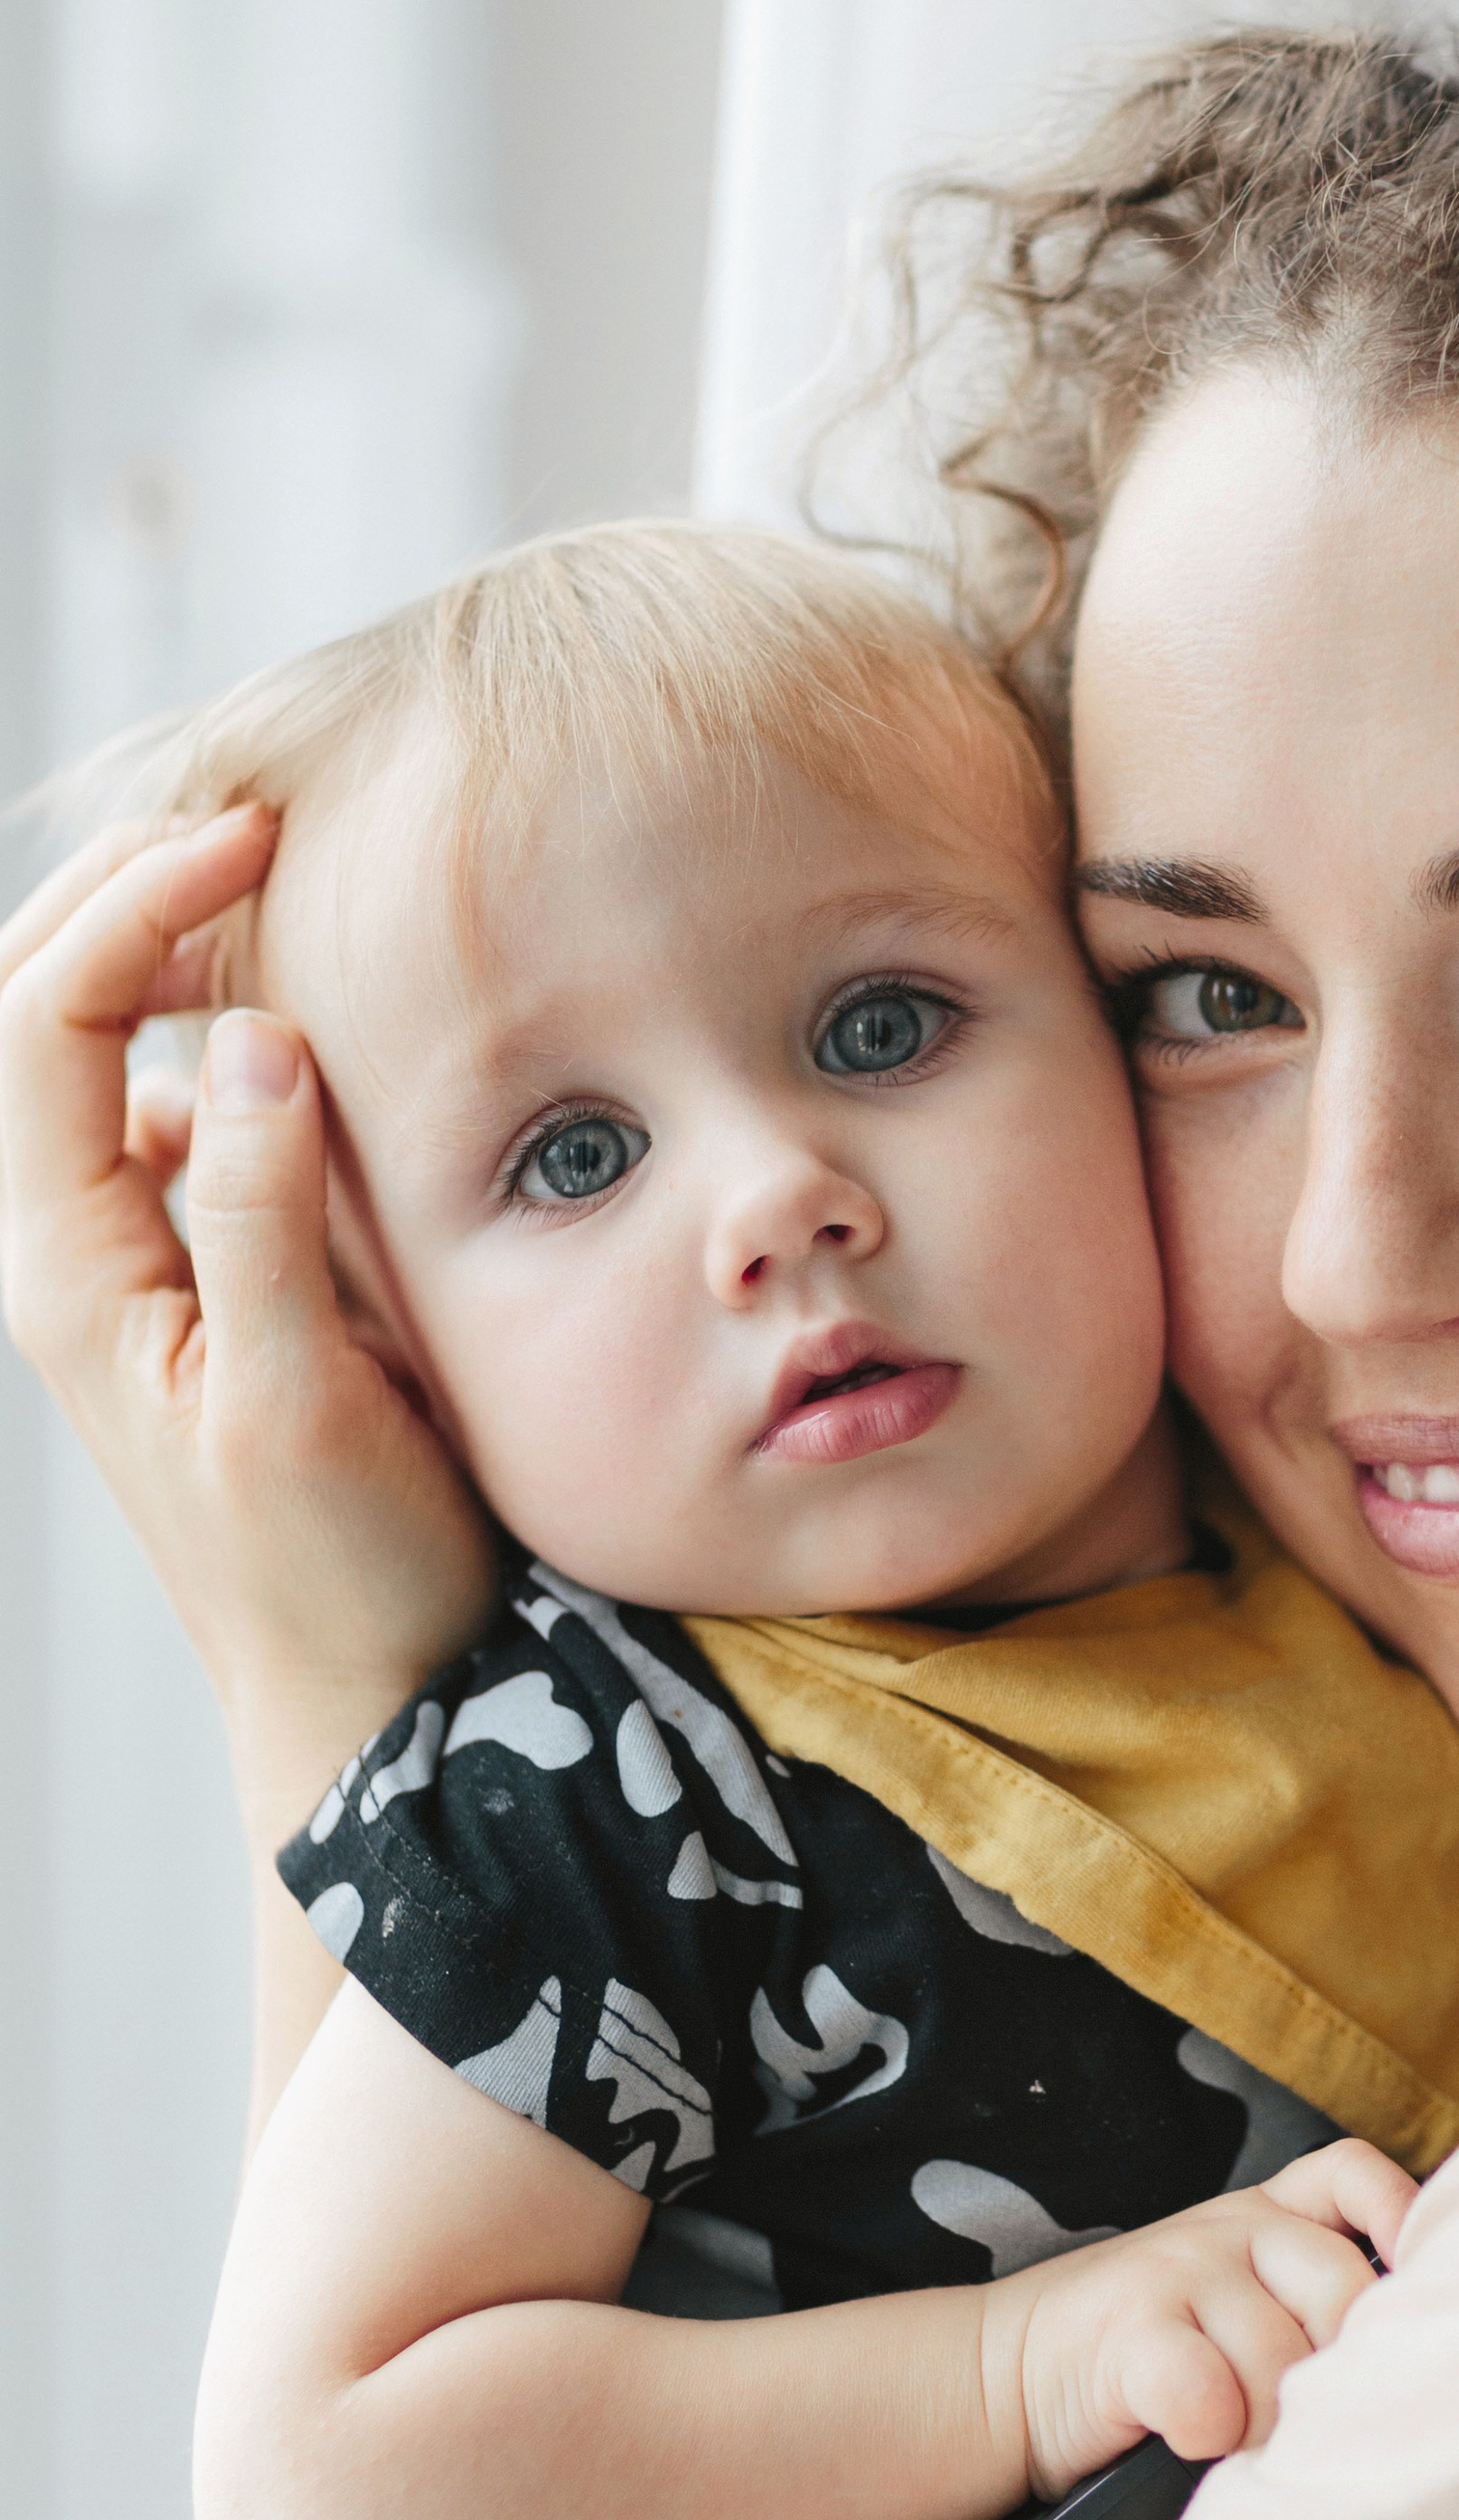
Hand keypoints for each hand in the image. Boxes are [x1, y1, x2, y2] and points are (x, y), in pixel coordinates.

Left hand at [0, 813, 497, 1806]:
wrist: (365, 1704)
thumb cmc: (337, 1577)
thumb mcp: (300, 1399)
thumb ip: (258, 1216)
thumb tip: (243, 1036)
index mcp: (69, 1269)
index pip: (40, 1021)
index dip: (134, 907)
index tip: (256, 844)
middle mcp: (75, 1248)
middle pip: (28, 1011)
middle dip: (115, 890)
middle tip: (241, 816)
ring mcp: (132, 1261)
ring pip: (96, 1054)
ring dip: (158, 950)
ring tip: (273, 879)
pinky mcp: (203, 1279)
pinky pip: (173, 1117)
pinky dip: (219, 1033)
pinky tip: (312, 1015)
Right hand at [992, 2139, 1415, 2499]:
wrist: (1002, 2378)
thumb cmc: (1144, 2362)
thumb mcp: (1233, 2304)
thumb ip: (1308, 2309)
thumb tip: (1414, 2369)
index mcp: (1267, 2216)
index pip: (1352, 2174)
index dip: (1400, 2211)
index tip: (1421, 2276)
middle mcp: (1230, 2229)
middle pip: (1343, 2289)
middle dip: (1338, 2376)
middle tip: (1302, 2425)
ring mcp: (1178, 2271)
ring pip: (1281, 2358)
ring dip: (1268, 2425)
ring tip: (1235, 2444)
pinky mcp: (1129, 2330)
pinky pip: (1209, 2392)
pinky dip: (1213, 2431)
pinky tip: (1193, 2442)